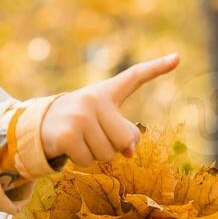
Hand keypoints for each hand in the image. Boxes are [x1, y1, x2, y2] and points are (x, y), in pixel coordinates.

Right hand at [40, 53, 180, 165]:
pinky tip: (70, 146)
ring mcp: (80, 115)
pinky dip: (81, 160)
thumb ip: (122, 134)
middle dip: (112, 147)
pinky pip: (88, 160)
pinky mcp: (67, 133)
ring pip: (106, 153)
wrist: (39, 124)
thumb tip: (130, 151)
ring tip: (80, 139)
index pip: (135, 77)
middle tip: (93, 137)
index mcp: (106, 93)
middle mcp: (94, 99)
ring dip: (95, 155)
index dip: (157, 68)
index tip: (178, 58)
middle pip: (123, 140)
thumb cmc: (79, 123)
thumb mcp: (102, 123)